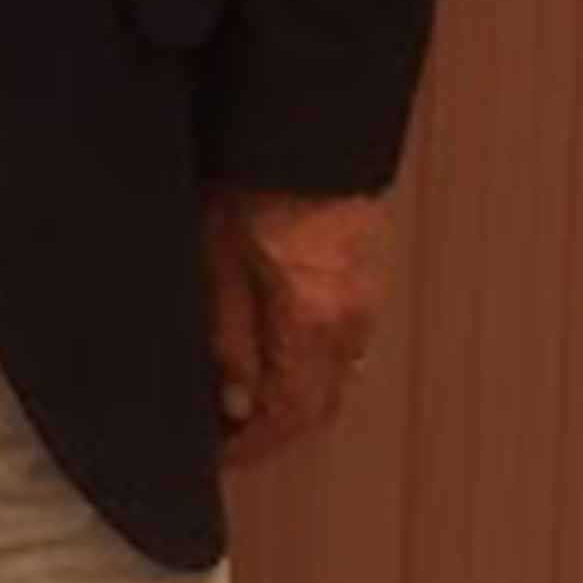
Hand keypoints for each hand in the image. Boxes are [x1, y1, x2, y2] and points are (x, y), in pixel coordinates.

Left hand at [202, 187, 389, 465]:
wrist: (304, 127)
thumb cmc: (255, 178)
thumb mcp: (216, 258)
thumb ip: (229, 337)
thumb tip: (237, 400)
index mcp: (314, 320)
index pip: (290, 415)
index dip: (253, 445)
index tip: (221, 455)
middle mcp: (351, 318)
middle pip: (320, 404)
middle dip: (275, 428)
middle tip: (228, 434)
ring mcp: (366, 296)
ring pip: (334, 375)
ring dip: (294, 394)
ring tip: (245, 394)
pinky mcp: (364, 274)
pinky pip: (342, 342)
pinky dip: (310, 361)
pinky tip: (277, 351)